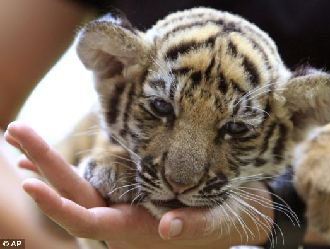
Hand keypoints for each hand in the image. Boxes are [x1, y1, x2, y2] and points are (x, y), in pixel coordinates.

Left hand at [5, 122, 271, 248]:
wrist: (235, 214)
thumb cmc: (227, 222)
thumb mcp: (216, 224)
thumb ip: (193, 226)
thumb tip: (167, 228)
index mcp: (137, 230)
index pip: (89, 221)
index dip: (59, 206)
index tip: (30, 184)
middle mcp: (122, 218)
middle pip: (74, 196)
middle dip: (42, 166)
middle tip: (14, 132)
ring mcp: (122, 205)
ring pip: (76, 187)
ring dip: (46, 163)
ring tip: (19, 137)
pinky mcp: (128, 191)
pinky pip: (88, 182)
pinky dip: (63, 170)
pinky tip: (42, 161)